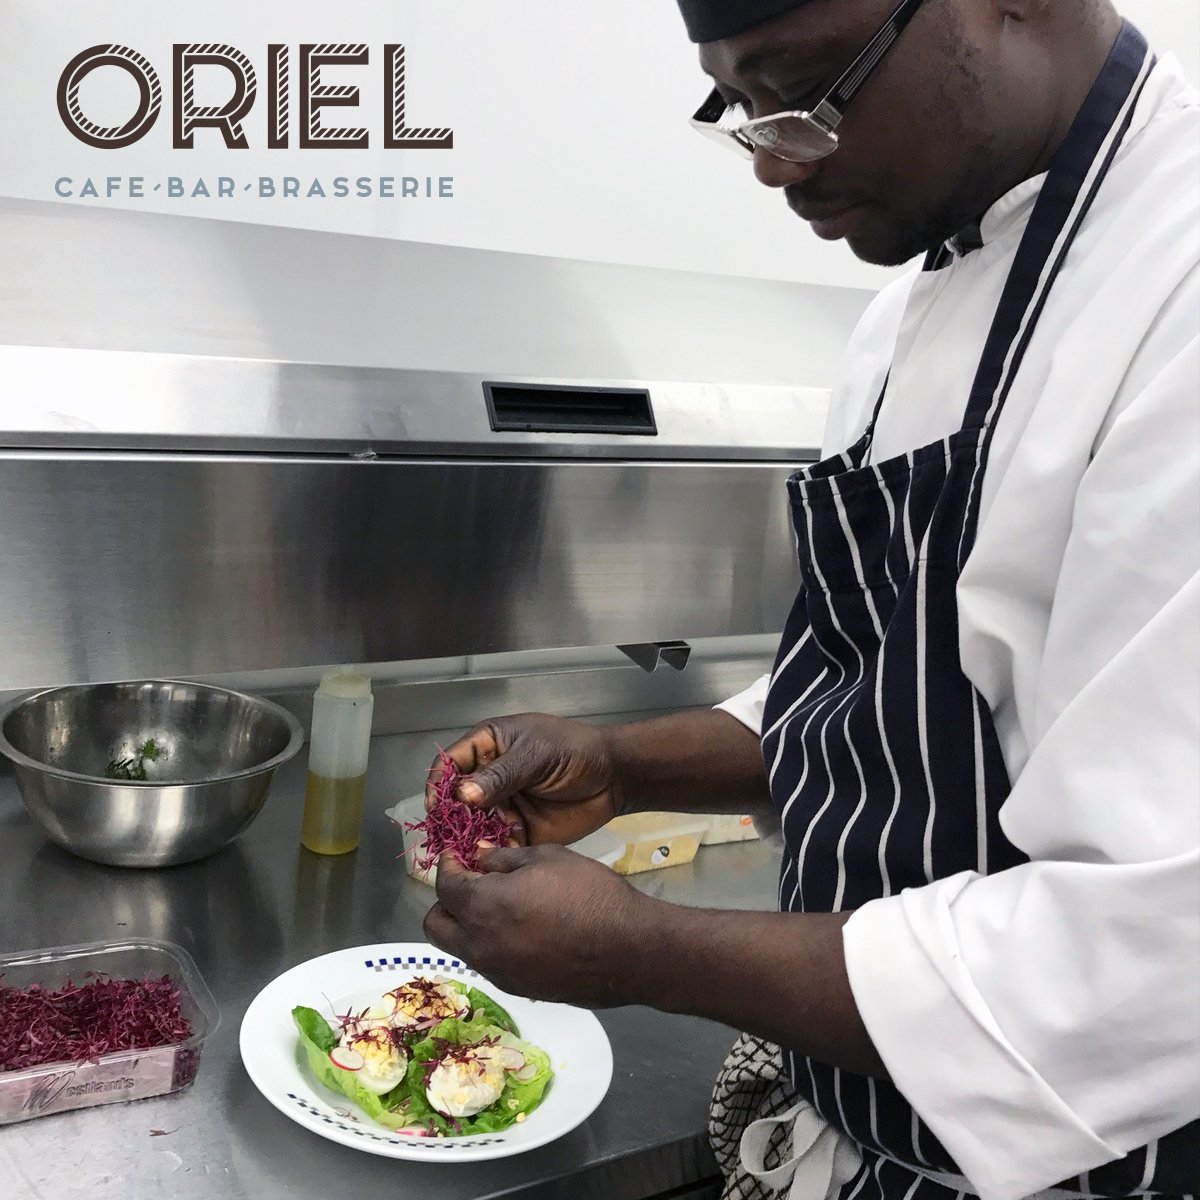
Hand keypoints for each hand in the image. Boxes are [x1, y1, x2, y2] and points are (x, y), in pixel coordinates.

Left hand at [423, 844, 652, 1006]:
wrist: (628, 950)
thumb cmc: (590, 894)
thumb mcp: (548, 858)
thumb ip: (505, 859)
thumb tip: (480, 858)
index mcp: (482, 906)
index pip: (445, 885)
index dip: (448, 866)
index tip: (458, 856)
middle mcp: (479, 945)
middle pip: (436, 924)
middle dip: (447, 901)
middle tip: (472, 884)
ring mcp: (496, 972)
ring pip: (459, 948)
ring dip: (466, 926)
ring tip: (498, 908)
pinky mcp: (516, 989)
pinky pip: (487, 963)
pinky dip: (491, 945)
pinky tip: (522, 931)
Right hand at [425, 714, 624, 846]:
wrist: (614, 778)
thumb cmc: (576, 752)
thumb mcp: (537, 755)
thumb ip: (502, 774)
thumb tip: (463, 794)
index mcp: (489, 747)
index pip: (450, 763)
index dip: (439, 784)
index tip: (437, 808)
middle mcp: (489, 778)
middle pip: (456, 799)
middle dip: (452, 818)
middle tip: (452, 837)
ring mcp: (502, 805)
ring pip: (472, 825)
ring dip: (471, 838)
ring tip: (475, 850)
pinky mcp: (516, 830)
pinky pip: (495, 844)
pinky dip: (491, 853)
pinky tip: (493, 860)